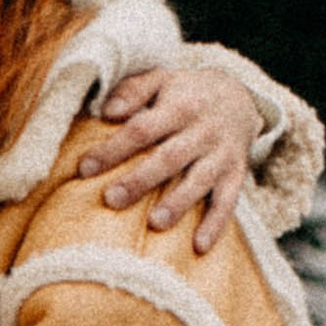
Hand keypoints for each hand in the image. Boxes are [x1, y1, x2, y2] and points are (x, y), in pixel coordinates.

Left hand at [76, 63, 259, 251]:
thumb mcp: (161, 79)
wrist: (240, 97)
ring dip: (178, 203)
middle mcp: (203, 131)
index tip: (85, 169)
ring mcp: (221, 155)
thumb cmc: (186, 93)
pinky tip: (199, 246)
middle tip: (112, 199)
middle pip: (170, 157)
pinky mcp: (236, 174)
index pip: (143, 128)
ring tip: (155, 223)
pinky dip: (216, 224)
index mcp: (180, 106)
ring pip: (199, 180)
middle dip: (141, 180)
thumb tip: (107, 112)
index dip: (114, 148)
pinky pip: (228, 202)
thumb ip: (133, 90)